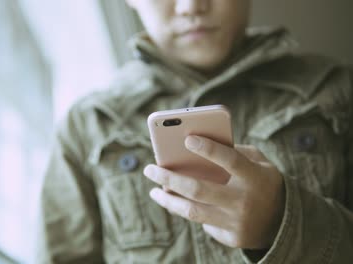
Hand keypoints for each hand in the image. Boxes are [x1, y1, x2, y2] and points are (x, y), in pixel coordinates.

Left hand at [143, 135, 284, 248]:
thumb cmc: (264, 183)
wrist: (284, 223)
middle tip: (149, 169)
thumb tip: (197, 147)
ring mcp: (236, 223)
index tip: (186, 138)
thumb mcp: (260, 163)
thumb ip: (235, 152)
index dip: (209, 149)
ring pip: (192, 211)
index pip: (230, 160)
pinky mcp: (230, 237)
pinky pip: (203, 222)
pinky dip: (191, 210)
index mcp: (255, 177)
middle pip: (198, 189)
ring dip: (168, 200)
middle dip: (169, 178)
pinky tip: (183, 203)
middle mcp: (244, 201)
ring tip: (154, 191)